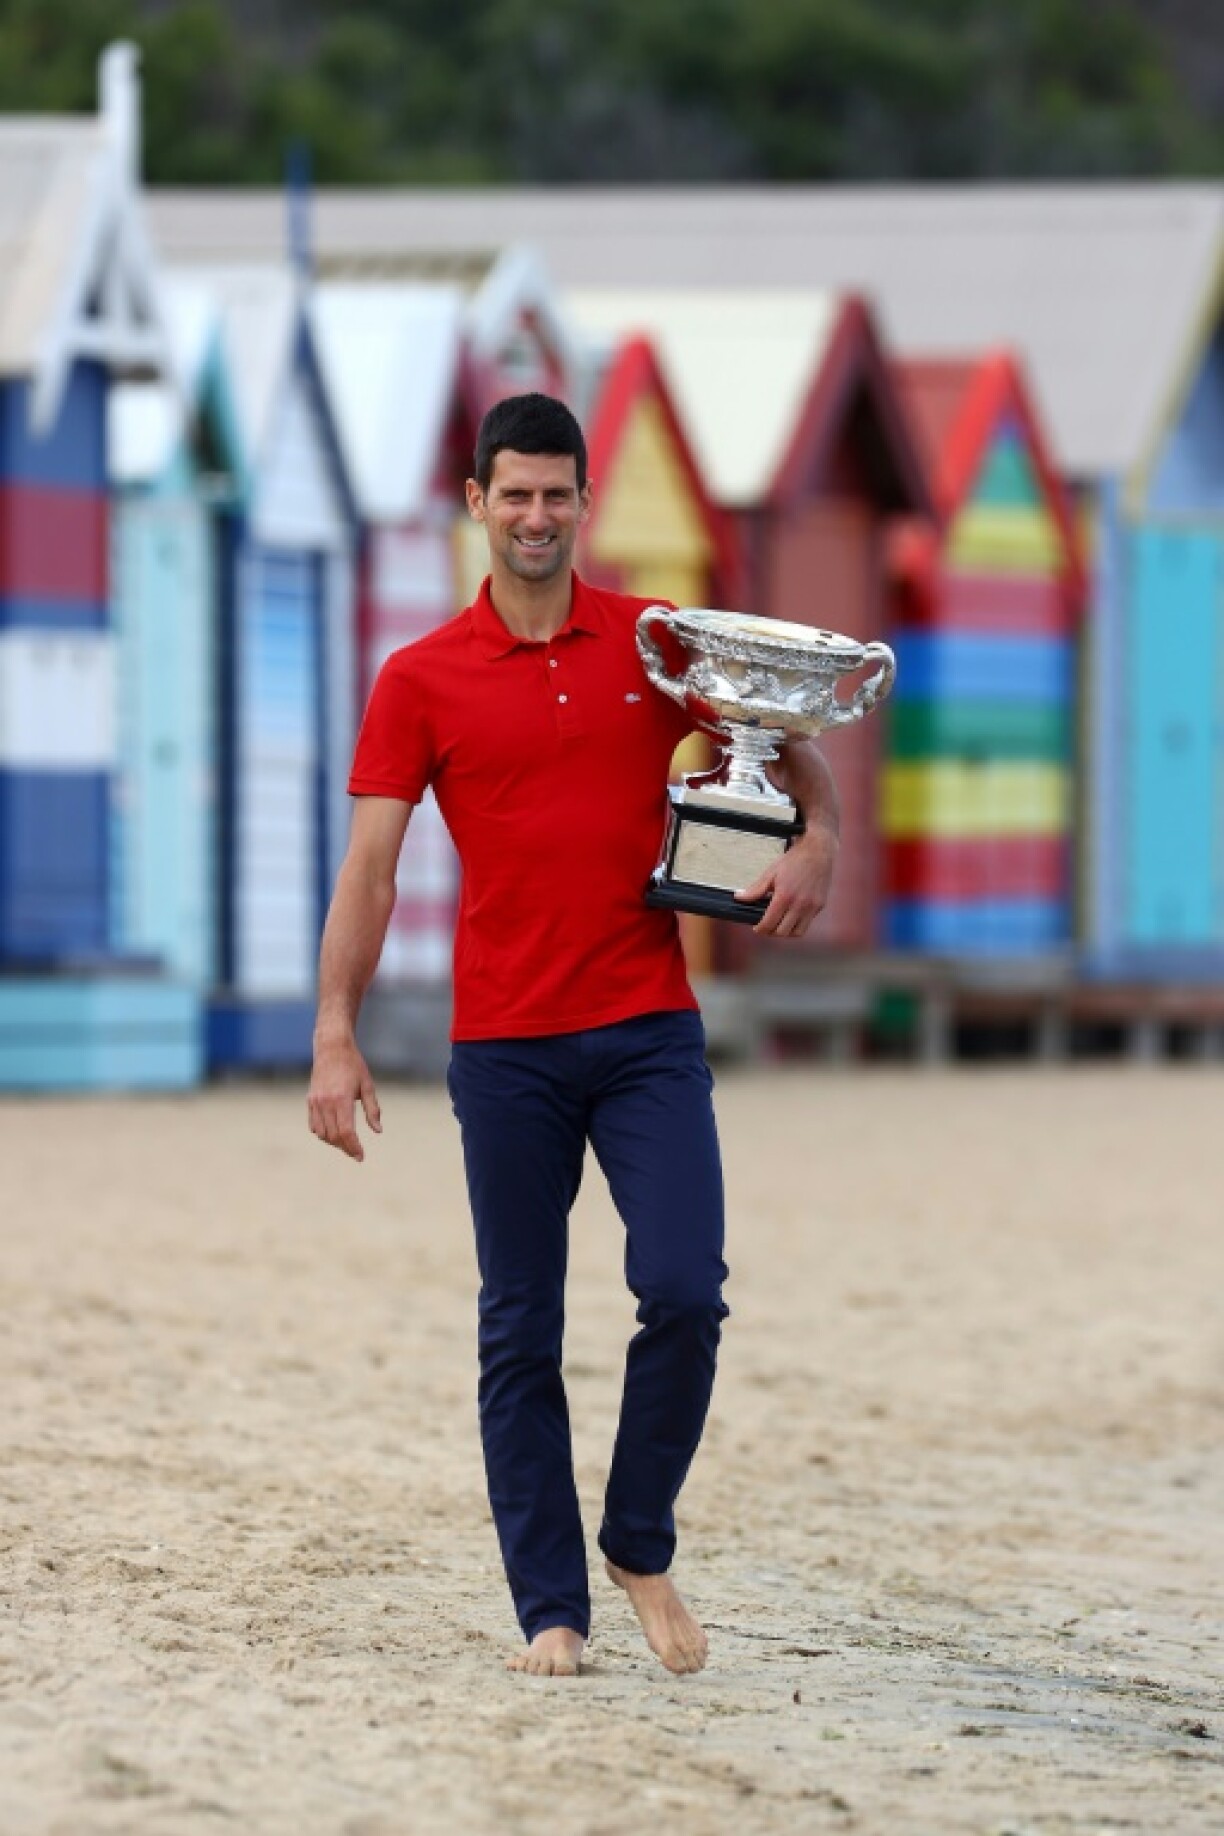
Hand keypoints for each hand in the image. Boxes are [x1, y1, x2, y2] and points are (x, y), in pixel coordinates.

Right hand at [307, 1038, 381, 1160]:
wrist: (332, 1048)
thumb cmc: (354, 1065)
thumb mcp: (368, 1086)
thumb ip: (372, 1110)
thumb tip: (378, 1131)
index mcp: (342, 1099)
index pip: (346, 1131)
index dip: (354, 1147)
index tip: (361, 1156)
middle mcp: (326, 1102)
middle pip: (334, 1136)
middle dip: (345, 1148)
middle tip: (356, 1152)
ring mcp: (315, 1102)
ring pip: (321, 1134)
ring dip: (333, 1142)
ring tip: (346, 1143)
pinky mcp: (310, 1100)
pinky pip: (313, 1125)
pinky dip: (323, 1133)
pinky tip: (333, 1133)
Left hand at [734, 826, 837, 937]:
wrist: (818, 850)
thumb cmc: (794, 860)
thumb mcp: (771, 873)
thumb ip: (756, 889)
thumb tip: (740, 897)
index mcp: (784, 896)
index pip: (769, 923)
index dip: (760, 929)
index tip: (757, 928)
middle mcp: (799, 904)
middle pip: (782, 932)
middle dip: (772, 932)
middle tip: (766, 926)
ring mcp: (811, 906)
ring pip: (797, 932)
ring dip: (786, 932)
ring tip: (779, 924)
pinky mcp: (820, 905)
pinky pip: (808, 923)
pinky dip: (798, 924)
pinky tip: (791, 916)